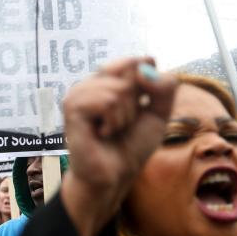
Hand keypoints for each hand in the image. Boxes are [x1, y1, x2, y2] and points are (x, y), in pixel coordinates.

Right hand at [60, 56, 176, 235]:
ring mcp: (79, 93)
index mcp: (109, 79)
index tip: (138, 110)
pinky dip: (113, 122)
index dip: (148, 86)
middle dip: (136, 103)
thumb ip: (164, 85)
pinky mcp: (72, 107)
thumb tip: (145, 65)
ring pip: (119, 89)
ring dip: (124, 116)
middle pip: (131, 72)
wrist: (116, 174)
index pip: (138, 61)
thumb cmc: (132, 145)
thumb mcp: (160, 112)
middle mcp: (92, 82)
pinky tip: (101, 133)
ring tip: (111, 130)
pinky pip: (107, 101)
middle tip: (122, 123)